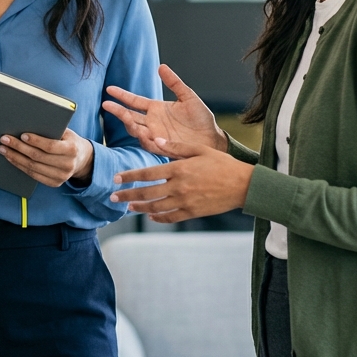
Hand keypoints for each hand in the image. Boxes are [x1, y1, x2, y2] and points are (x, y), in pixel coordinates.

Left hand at [0, 129, 94, 187]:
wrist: (82, 159)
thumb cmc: (70, 141)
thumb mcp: (67, 132)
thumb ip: (52, 129)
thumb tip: (28, 121)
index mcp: (72, 150)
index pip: (50, 146)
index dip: (35, 141)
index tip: (22, 135)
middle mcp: (67, 165)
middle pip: (38, 157)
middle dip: (18, 148)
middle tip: (4, 140)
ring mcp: (61, 176)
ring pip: (33, 167)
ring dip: (15, 158)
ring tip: (3, 149)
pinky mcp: (54, 183)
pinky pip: (33, 175)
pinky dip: (20, 166)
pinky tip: (11, 158)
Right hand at [103, 64, 226, 159]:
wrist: (213, 138)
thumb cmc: (201, 119)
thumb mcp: (188, 97)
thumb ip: (174, 83)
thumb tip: (161, 67)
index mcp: (156, 109)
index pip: (134, 101)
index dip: (122, 95)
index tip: (109, 89)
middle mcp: (152, 123)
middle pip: (130, 116)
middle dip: (118, 111)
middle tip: (106, 105)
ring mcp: (156, 135)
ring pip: (136, 130)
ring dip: (129, 124)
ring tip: (123, 116)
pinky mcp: (162, 147)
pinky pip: (149, 144)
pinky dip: (144, 139)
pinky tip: (140, 132)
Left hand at [109, 147, 253, 222]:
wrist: (243, 185)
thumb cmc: (222, 164)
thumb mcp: (199, 149)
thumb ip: (175, 147)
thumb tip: (155, 139)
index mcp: (179, 169)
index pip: (148, 174)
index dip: (130, 177)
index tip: (116, 179)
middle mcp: (179, 187)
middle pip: (147, 193)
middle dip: (128, 195)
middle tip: (113, 197)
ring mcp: (185, 202)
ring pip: (156, 208)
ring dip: (140, 208)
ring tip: (128, 207)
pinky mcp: (193, 212)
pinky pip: (171, 217)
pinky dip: (159, 218)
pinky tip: (151, 216)